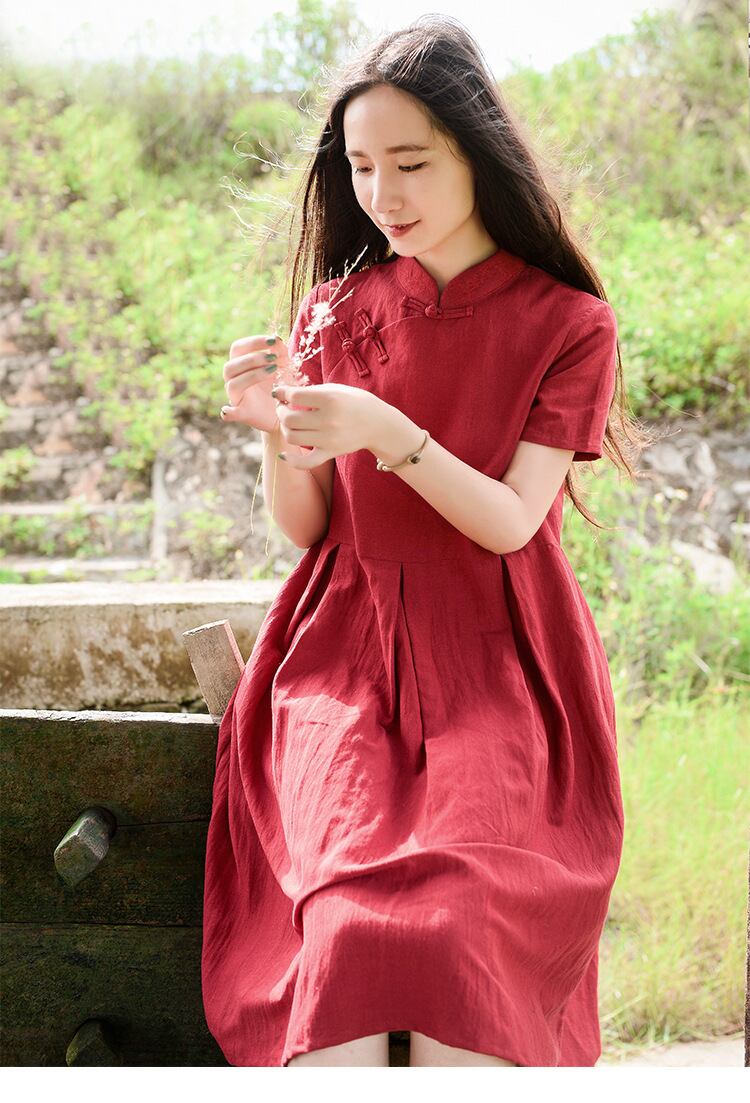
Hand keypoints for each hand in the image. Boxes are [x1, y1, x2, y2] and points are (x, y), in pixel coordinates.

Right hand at [220, 333, 289, 433]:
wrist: (287, 413)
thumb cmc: (282, 385)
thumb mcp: (285, 366)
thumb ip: (280, 352)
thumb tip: (276, 341)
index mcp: (241, 365)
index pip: (238, 348)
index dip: (254, 342)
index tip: (273, 340)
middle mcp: (234, 379)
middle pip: (230, 366)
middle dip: (252, 359)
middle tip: (273, 358)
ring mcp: (236, 397)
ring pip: (232, 385)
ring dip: (252, 375)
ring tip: (272, 372)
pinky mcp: (242, 414)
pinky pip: (230, 414)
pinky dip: (228, 412)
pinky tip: (227, 410)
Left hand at [270, 381, 386, 468]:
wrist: (379, 423)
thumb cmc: (355, 402)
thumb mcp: (335, 389)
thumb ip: (311, 391)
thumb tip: (285, 394)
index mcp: (329, 399)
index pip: (294, 396)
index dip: (281, 393)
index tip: (279, 393)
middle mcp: (328, 420)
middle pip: (289, 418)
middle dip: (280, 411)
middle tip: (283, 408)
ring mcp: (329, 439)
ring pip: (292, 438)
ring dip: (285, 429)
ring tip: (289, 424)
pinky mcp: (331, 453)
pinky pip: (306, 462)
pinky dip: (292, 461)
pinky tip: (284, 455)